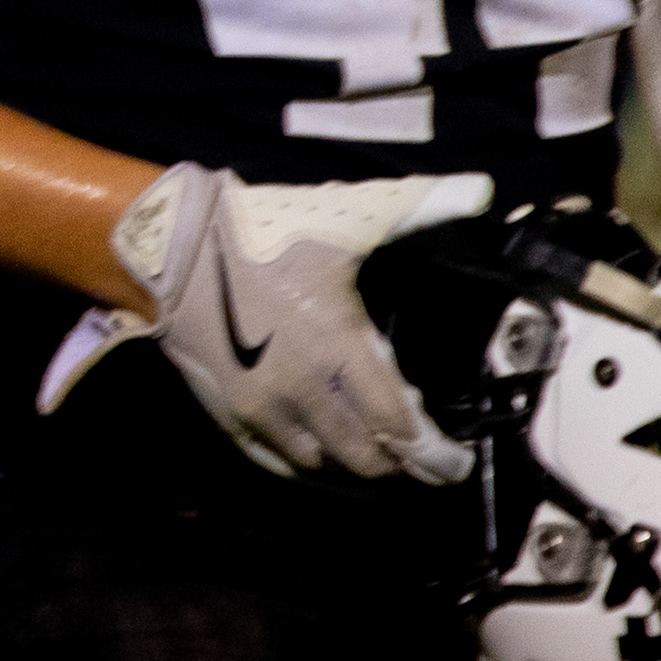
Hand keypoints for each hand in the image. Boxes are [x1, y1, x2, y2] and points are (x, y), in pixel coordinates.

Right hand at [109, 165, 493, 482]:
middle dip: (401, 467)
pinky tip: (329, 469)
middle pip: (362, 456)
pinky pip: (278, 462)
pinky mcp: (230, 413)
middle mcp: (300, 386)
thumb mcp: (349, 214)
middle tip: (427, 468)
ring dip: (356, 471)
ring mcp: (261, 407)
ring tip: (384, 465)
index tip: (453, 463)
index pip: (394, 421)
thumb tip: (481, 189)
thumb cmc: (269, 228)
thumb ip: (422, 204)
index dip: (431, 452)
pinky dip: (311, 471)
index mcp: (335, 342)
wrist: (179, 244)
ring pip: (320, 466)